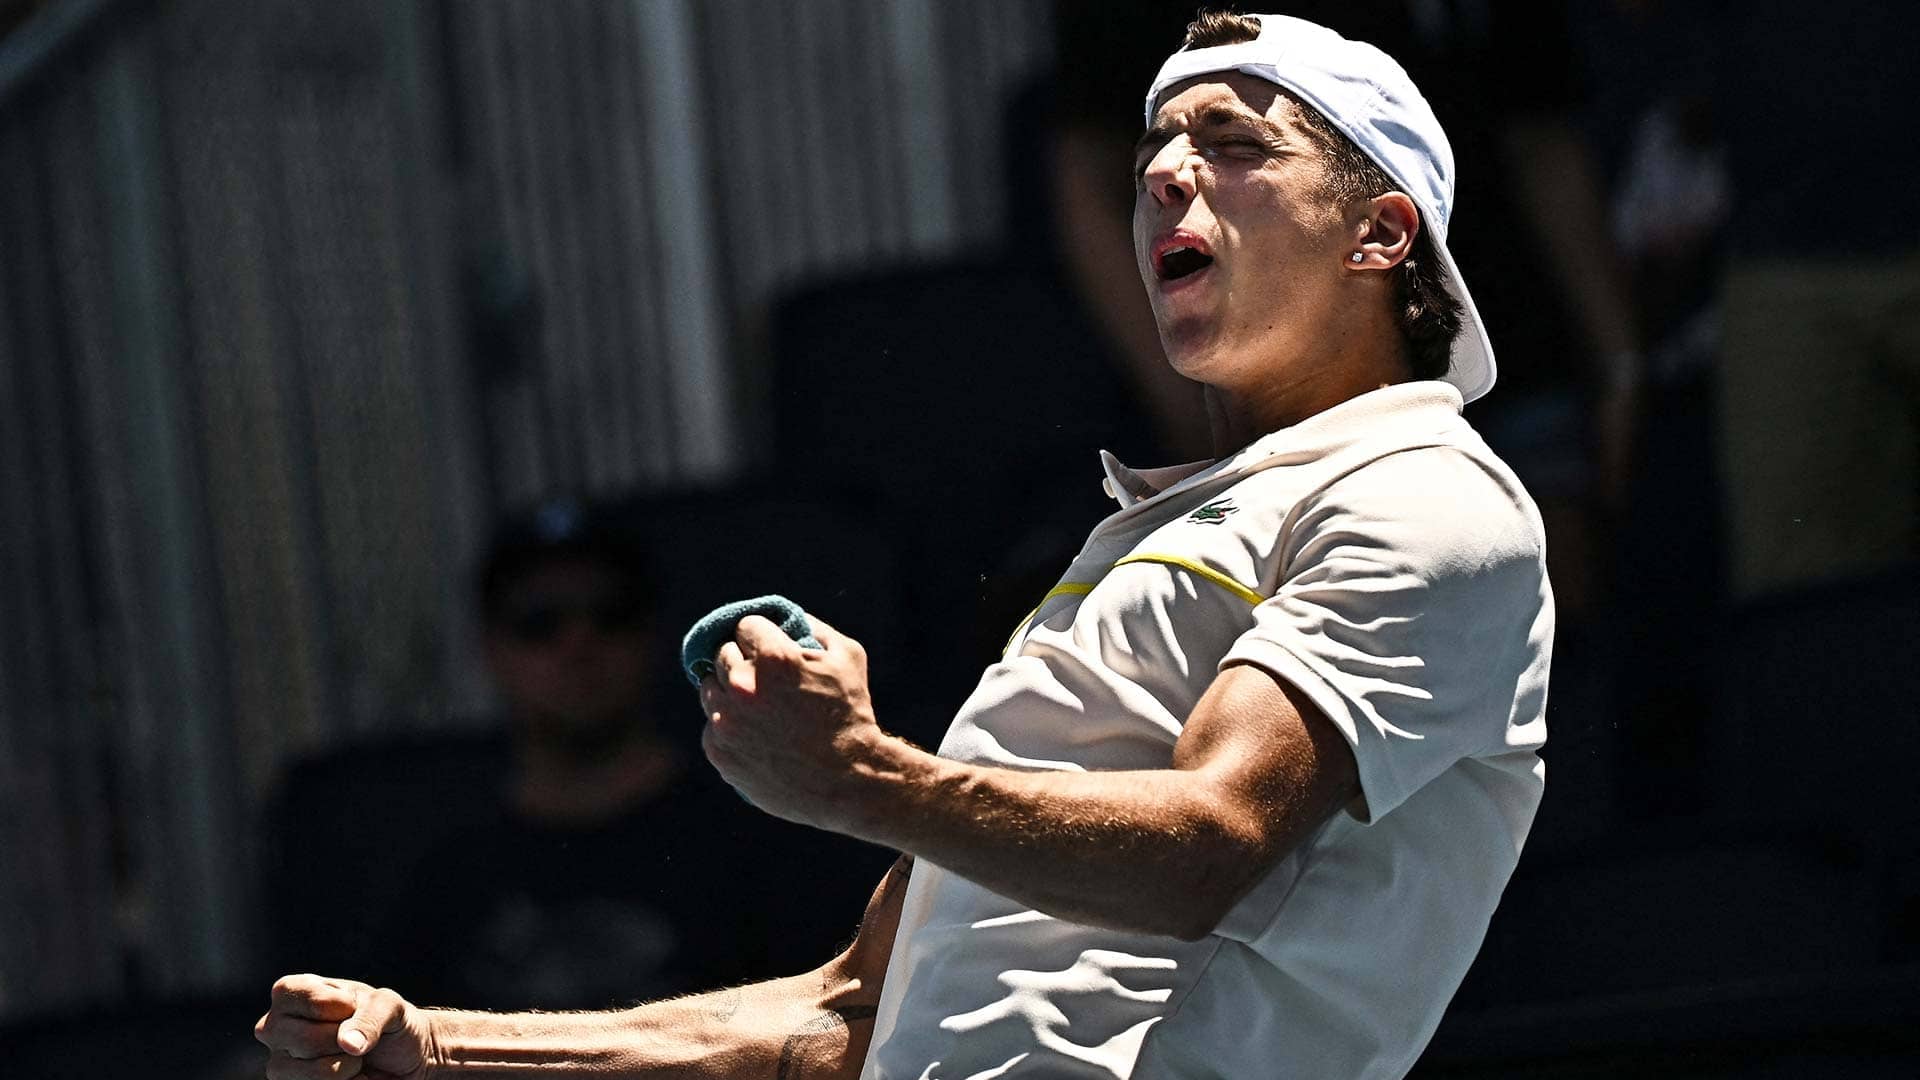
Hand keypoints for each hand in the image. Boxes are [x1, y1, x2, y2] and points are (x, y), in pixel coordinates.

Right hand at [255, 974, 432, 1079]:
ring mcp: (280, 1062)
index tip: (353, 1007)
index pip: (296, 994)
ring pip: (313, 1072)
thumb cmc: (387, 1023)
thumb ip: (371, 1016)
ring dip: (348, 1066)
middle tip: (356, 1036)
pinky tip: (352, 1076)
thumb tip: (347, 1044)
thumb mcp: (389, 1005)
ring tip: (354, 1058)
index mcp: (294, 993)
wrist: (402, 1058)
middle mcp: (277, 1027)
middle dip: (344, 1040)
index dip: (336, 1004)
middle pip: (305, 1039)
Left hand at [699, 613, 887, 832]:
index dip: (763, 636)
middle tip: (767, 679)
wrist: (846, 781)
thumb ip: (813, 627)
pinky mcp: (719, 751)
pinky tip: (757, 735)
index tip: (773, 649)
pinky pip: (713, 725)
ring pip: (711, 689)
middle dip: (744, 661)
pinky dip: (730, 726)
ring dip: (730, 691)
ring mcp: (726, 721)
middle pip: (723, 654)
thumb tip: (786, 617)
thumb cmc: (850, 714)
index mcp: (773, 658)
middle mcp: (742, 686)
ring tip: (759, 706)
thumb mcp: (847, 656)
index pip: (745, 626)